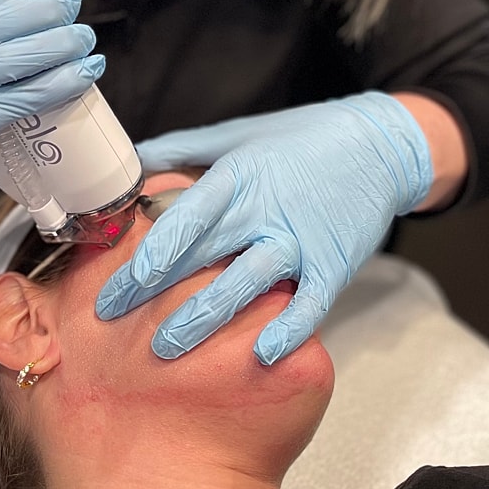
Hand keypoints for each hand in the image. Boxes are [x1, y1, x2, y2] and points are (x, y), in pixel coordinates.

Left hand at [96, 93, 431, 363]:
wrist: (378, 146)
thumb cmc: (300, 139)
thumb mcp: (239, 134)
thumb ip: (184, 149)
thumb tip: (134, 159)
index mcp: (240, 174)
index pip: (192, 212)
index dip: (158, 244)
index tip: (128, 271)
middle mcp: (266, 209)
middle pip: (204, 254)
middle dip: (154, 288)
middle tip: (110, 316)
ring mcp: (301, 240)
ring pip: (246, 283)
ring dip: (204, 317)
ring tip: (165, 347)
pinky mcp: (333, 265)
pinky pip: (309, 304)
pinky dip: (288, 330)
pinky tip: (262, 354)